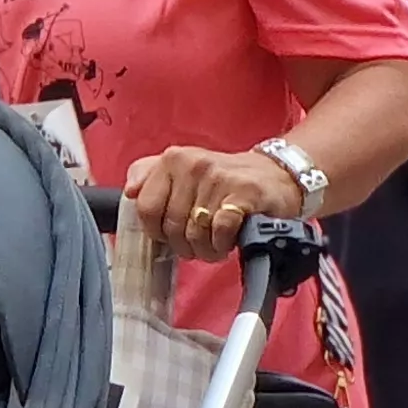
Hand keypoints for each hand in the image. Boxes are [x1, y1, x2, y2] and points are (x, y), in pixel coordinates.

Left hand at [128, 145, 303, 262]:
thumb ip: (150, 175)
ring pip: (195, 233)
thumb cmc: (227, 180)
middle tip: (199, 242)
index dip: (157, 231)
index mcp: (173, 159)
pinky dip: (224, 243)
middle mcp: (194, 164)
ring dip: (206, 249)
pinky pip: (219, 232)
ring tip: (216, 243)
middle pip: (171, 226)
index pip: (146, 208)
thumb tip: (130, 191)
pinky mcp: (244, 193)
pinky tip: (230, 239)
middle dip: (184, 245)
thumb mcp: (185, 169)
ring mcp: (219, 178)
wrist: (278, 176)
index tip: (171, 234)